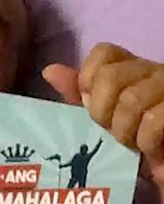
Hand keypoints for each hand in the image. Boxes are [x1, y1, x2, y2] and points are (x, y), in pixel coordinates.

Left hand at [43, 43, 163, 200]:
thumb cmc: (138, 143)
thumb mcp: (105, 120)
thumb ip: (79, 97)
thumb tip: (49, 71)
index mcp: (132, 70)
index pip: (103, 52)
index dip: (88, 79)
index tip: (89, 106)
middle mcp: (153, 72)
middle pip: (110, 76)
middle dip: (100, 111)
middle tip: (111, 132)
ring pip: (130, 99)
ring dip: (123, 131)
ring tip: (132, 146)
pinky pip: (154, 118)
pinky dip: (144, 140)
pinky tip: (150, 151)